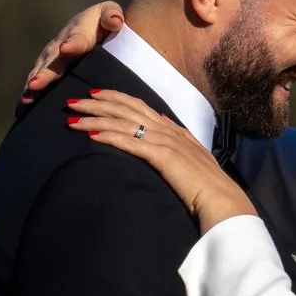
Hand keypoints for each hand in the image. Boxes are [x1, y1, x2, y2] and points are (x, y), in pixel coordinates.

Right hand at [21, 0, 123, 102]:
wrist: (86, 27)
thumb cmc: (101, 22)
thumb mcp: (109, 13)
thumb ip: (111, 15)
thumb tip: (116, 21)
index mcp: (78, 33)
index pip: (76, 38)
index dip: (72, 43)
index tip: (66, 48)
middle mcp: (59, 46)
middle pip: (52, 60)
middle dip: (45, 73)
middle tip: (37, 84)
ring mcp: (50, 59)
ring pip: (40, 73)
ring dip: (33, 86)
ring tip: (27, 99)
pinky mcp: (45, 72)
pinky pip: (35, 84)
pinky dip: (29, 96)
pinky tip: (22, 110)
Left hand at [68, 89, 255, 230]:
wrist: (222, 201)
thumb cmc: (208, 188)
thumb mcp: (193, 158)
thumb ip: (178, 140)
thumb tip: (162, 126)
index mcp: (173, 130)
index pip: (139, 106)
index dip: (116, 98)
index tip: (96, 94)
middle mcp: (167, 130)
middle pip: (125, 109)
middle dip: (97, 103)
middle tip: (73, 101)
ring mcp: (164, 142)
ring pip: (122, 123)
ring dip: (95, 118)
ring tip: (73, 117)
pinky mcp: (161, 157)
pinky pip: (129, 142)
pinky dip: (108, 136)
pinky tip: (91, 135)